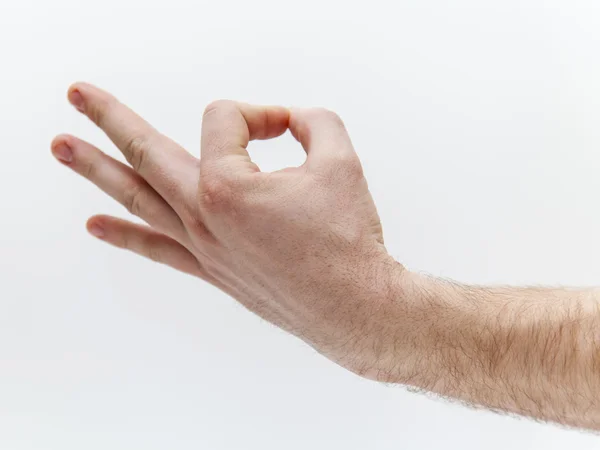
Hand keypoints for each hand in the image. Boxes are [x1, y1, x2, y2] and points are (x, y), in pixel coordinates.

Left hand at [52, 83, 403, 377]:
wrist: (351, 306)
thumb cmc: (347, 238)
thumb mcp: (340, 159)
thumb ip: (312, 120)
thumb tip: (291, 120)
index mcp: (228, 185)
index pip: (226, 120)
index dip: (262, 113)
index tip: (290, 131)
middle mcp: (202, 215)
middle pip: (146, 150)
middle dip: (110, 117)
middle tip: (77, 94)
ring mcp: (200, 245)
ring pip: (138, 198)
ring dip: (97, 170)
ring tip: (60, 147)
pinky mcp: (210, 269)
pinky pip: (156, 248)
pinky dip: (124, 234)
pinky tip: (94, 225)